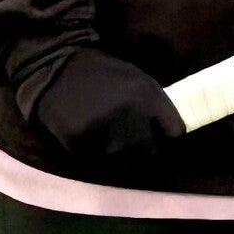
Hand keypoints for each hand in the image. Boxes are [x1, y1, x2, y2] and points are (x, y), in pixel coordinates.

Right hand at [25, 48, 186, 168]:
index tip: (163, 138)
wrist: (57, 68)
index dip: (170, 137)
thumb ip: (156, 105)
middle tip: (139, 148)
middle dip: (148, 152)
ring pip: (126, 164)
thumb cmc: (102, 73)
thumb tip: (172, 134)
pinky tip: (96, 143)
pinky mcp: (81, 144)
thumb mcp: (137, 79)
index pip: (175, 132)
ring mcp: (105, 134)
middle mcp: (130, 117)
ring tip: (117, 147)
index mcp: (148, 96)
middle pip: (152, 154)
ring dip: (124, 159)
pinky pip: (100, 164)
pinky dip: (101, 158)